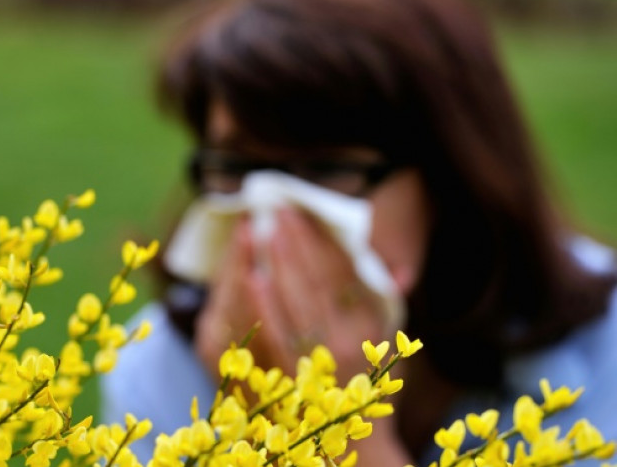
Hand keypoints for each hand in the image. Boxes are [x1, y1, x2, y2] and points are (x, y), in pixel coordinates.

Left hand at [194, 208, 387, 383]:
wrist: (353, 445)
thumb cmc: (369, 389)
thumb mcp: (389, 346)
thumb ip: (388, 306)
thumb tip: (402, 270)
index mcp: (369, 327)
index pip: (345, 271)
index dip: (322, 238)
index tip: (303, 211)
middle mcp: (347, 340)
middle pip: (316, 279)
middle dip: (294, 240)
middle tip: (275, 209)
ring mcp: (319, 359)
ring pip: (295, 299)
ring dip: (276, 261)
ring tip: (259, 230)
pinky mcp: (290, 375)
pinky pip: (276, 334)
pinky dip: (263, 303)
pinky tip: (251, 277)